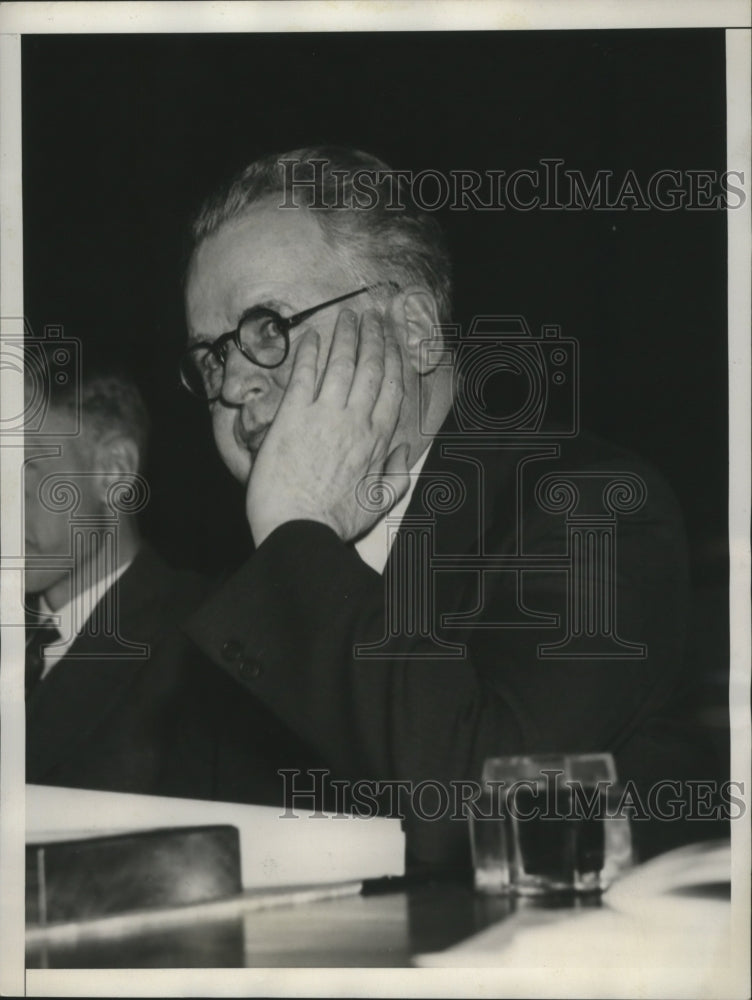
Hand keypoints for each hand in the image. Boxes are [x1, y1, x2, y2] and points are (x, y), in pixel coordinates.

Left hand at [247, 307, 409, 545]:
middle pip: (369, 369)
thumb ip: (395, 477)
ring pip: (341, 365)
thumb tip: (402, 453)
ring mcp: (323, 416)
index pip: (391, 389)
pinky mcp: (292, 417)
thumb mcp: (378, 505)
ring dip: (346, 337)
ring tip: (348, 317)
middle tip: (372, 318)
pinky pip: (304, 376)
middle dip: (373, 339)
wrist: (299, 530)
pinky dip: (310, 354)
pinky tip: (313, 337)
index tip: (392, 342)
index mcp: (377, 440)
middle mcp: (355, 421)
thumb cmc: (336, 522)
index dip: (393, 360)